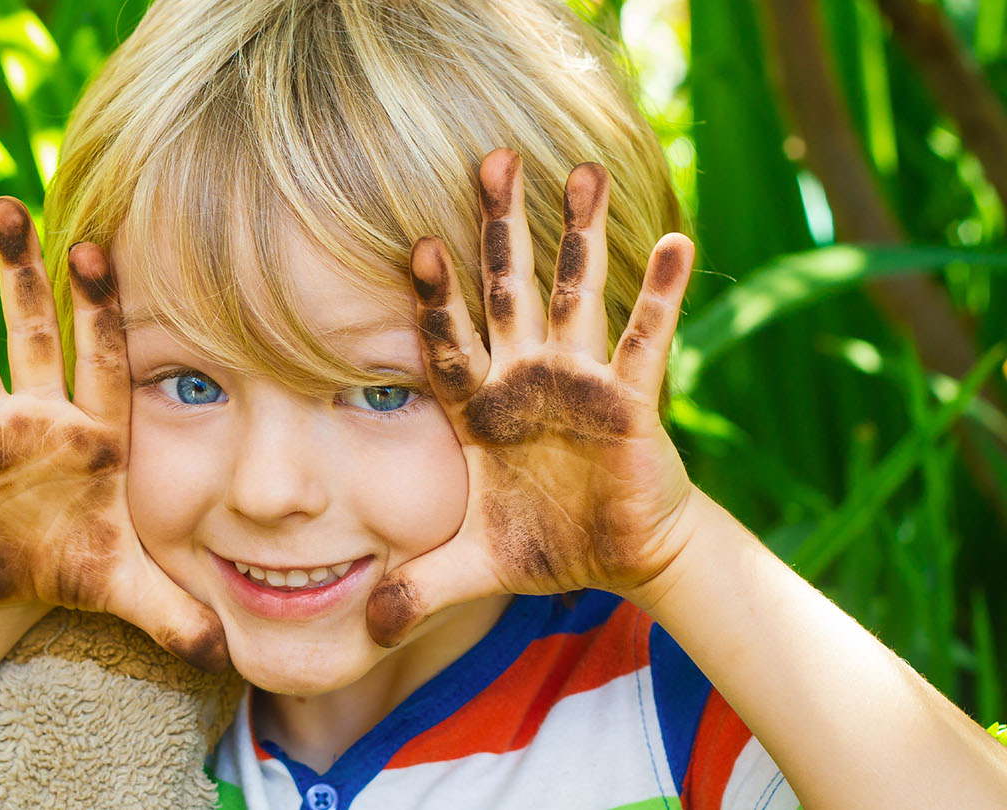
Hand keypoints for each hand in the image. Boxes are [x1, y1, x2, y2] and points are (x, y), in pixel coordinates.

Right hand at [0, 198, 227, 670]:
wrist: (22, 581)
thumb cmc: (81, 561)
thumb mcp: (128, 586)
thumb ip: (174, 611)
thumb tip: (226, 658)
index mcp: (96, 432)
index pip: (103, 358)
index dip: (100, 308)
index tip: (95, 250)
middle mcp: (40, 417)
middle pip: (33, 332)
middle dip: (21, 274)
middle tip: (7, 208)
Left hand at [366, 150, 696, 647]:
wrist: (622, 559)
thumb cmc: (547, 546)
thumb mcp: (472, 567)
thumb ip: (418, 587)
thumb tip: (362, 628)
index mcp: (482, 408)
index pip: (447, 343)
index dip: (434, 300)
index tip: (416, 245)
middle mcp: (527, 379)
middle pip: (508, 290)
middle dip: (499, 228)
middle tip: (491, 160)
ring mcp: (581, 381)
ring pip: (576, 293)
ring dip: (578, 235)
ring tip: (581, 169)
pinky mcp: (631, 398)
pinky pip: (645, 339)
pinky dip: (659, 292)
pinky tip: (674, 239)